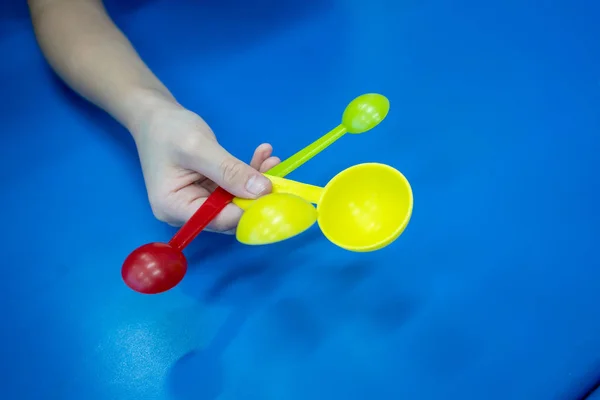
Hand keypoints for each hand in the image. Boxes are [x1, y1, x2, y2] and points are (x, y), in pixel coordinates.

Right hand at [132, 103, 279, 232]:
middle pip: (230, 214)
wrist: (155, 116)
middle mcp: (186, 212)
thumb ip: (230, 171)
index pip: (219, 220)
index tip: (271, 192)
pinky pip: (234, 188)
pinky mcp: (208, 192)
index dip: (247, 210)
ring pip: (236, 200)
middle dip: (255, 194)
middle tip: (275, 170)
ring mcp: (198, 202)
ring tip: (270, 159)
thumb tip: (263, 192)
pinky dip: (248, 173)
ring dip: (255, 181)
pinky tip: (263, 155)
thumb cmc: (168, 130)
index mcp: (175, 208)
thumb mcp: (199, 148)